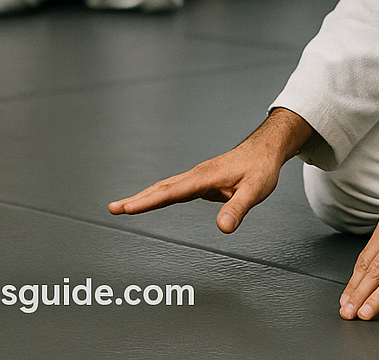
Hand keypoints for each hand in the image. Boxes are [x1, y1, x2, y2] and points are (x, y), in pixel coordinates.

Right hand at [108, 108, 312, 233]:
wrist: (265, 150)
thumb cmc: (261, 168)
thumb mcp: (255, 191)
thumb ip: (238, 209)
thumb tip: (223, 229)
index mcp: (205, 177)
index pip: (172, 191)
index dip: (149, 201)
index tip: (129, 209)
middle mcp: (197, 175)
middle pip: (161, 188)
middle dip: (137, 199)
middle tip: (113, 208)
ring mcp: (197, 177)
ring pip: (165, 187)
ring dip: (144, 196)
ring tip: (122, 207)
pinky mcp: (201, 181)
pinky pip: (174, 189)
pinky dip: (158, 195)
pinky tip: (151, 201)